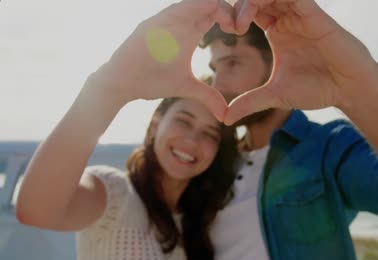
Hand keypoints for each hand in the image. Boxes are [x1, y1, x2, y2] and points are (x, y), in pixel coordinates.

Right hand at [93, 0, 235, 120]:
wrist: (123, 83)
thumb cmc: (151, 80)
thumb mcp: (187, 87)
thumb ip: (208, 96)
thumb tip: (225, 115)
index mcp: (190, 30)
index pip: (215, 11)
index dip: (231, 16)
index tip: (239, 32)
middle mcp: (180, 20)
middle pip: (209, 0)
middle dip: (229, 9)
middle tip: (239, 27)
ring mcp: (167, 19)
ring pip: (196, 1)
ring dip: (216, 7)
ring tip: (230, 24)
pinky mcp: (155, 22)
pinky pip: (178, 9)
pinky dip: (196, 10)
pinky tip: (209, 18)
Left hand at [224, 0, 377, 124]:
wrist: (348, 90)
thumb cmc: (317, 89)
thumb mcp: (276, 95)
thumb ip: (249, 102)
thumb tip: (224, 119)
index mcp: (275, 31)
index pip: (249, 9)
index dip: (234, 14)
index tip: (228, 31)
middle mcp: (287, 18)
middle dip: (239, 5)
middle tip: (231, 26)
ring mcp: (301, 14)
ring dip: (252, 0)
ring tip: (240, 22)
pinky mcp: (315, 14)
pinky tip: (260, 10)